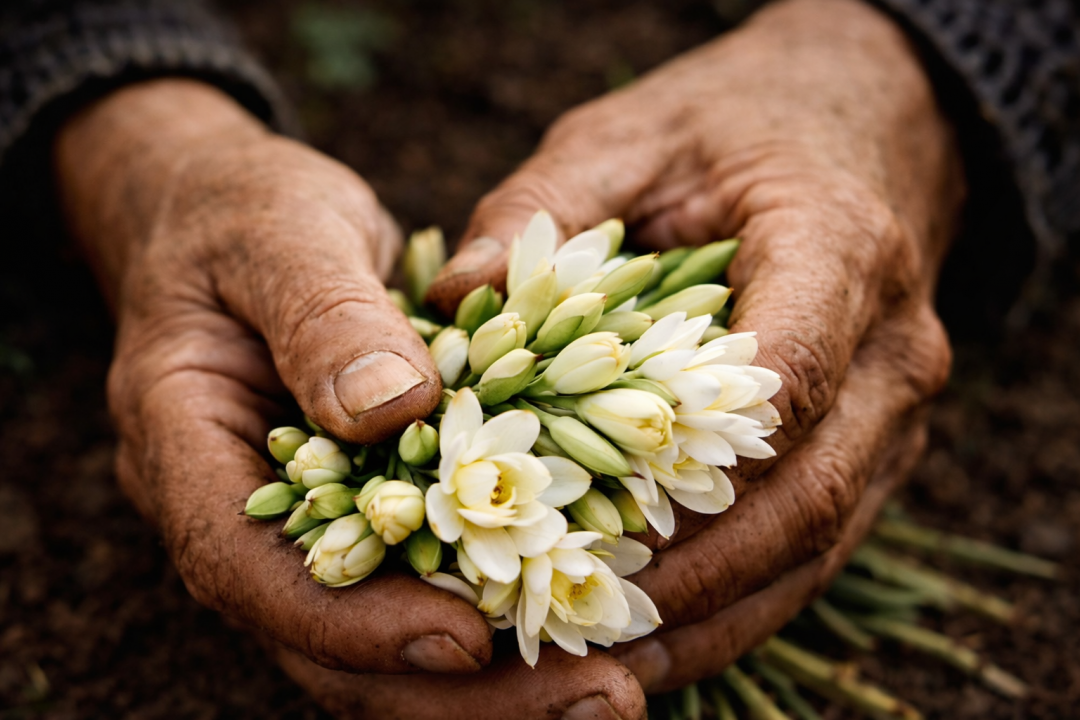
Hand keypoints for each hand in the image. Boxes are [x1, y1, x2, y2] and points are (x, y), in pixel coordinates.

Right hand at [54, 79, 644, 716]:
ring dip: (490, 684)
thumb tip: (392, 409)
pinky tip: (589, 623)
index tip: (462, 640)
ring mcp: (302, 518)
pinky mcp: (361, 509)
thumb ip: (323, 316)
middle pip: (325, 643)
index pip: (243, 569)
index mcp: (185, 447)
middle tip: (595, 698)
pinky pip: (421, 583)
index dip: (346, 623)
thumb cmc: (242, 213)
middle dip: (450, 696)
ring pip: (379, 638)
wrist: (226, 213)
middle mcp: (238, 510)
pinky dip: (499, 613)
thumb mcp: (280, 234)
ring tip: (613, 687)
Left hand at [424, 0, 960, 692]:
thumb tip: (453, 295)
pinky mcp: (877, 444)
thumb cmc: (738, 125)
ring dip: (717, 611)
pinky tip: (660, 630)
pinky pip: (818, 543)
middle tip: (577, 624)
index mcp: (838, 246)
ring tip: (607, 656)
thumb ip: (545, 203)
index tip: (590, 524)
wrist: (865, 121)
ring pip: (819, 541)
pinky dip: (741, 597)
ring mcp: (895, 408)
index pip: (785, 374)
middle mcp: (892, 345)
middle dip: (694, 573)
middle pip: (806, 492)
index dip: (693, 462)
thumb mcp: (634, 132)